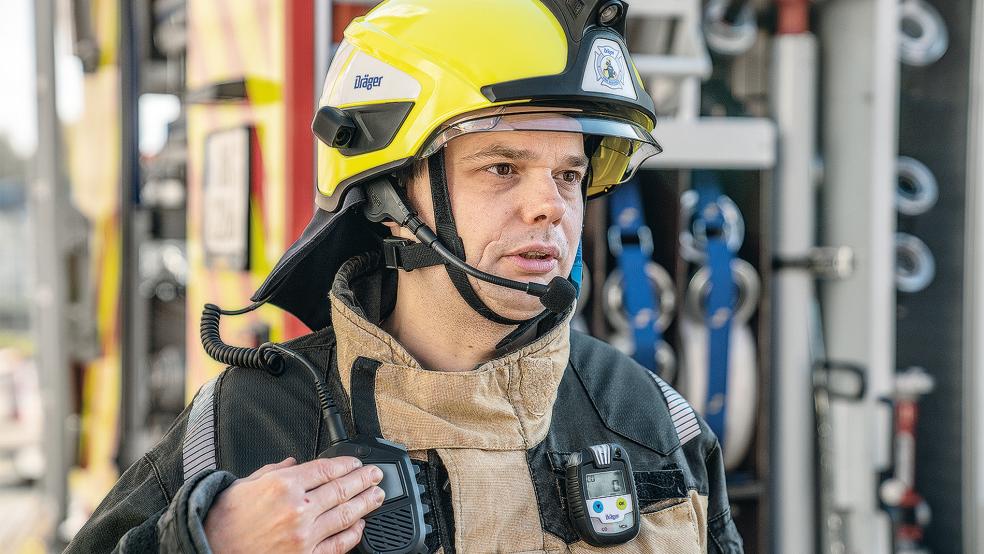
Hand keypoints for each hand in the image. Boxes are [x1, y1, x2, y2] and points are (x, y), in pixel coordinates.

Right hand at [204, 456, 384, 552]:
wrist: (209, 551)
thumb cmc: (222, 521)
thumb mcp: (244, 485)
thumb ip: (274, 471)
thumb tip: (293, 462)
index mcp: (283, 485)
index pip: (326, 469)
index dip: (347, 464)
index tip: (357, 463)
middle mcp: (298, 509)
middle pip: (342, 489)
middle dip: (364, 480)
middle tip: (377, 475)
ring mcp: (304, 536)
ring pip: (346, 515)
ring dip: (366, 504)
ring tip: (378, 496)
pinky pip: (338, 545)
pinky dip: (353, 534)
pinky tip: (360, 526)